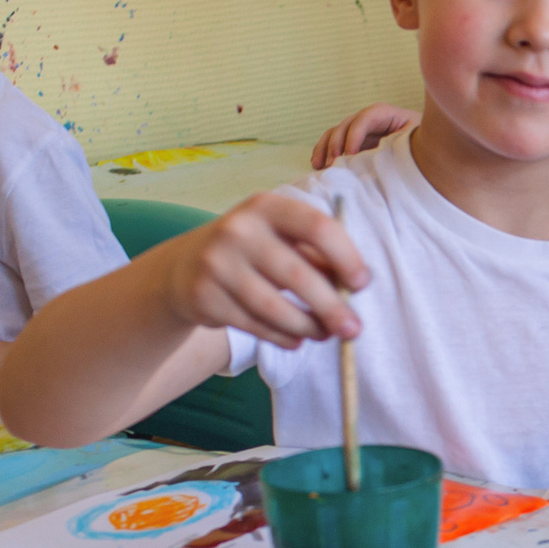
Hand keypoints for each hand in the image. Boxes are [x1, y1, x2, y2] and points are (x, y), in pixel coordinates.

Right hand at [158, 191, 368, 346]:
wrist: (186, 266)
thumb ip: (318, 256)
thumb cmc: (254, 251)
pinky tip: (297, 340)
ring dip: (308, 327)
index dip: (346, 258)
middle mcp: (239, 231)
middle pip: (298, 275)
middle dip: (332, 308)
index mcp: (267, 207)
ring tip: (326, 334)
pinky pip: (255, 325)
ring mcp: (217, 264)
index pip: (317, 227)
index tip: (362, 283)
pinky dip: (283, 337)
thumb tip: (355, 287)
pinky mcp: (205, 297)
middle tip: (353, 329)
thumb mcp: (282, 240)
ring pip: (275, 308)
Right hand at [311, 103, 418, 168]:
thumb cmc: (423, 144)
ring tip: (320, 165)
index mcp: (386, 114)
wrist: (426, 149)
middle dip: (337, 143)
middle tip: (333, 162)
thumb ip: (398, 145)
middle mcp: (369, 119)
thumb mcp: (415, 141)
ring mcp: (360, 131)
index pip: (366, 117)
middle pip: (346, 124)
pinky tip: (318, 165)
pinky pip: (334, 144)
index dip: (355, 134)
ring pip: (335, 133)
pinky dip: (324, 153)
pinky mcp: (355, 143)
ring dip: (325, 148)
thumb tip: (379, 159)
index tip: (350, 153)